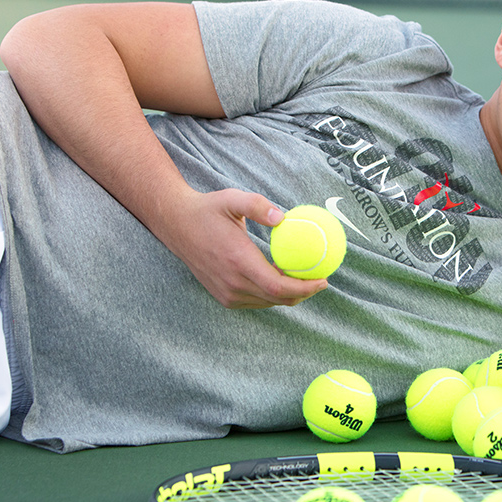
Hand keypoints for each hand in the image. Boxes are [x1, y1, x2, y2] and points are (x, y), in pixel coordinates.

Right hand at [159, 188, 328, 308]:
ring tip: (305, 279)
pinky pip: (256, 301)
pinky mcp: (224, 297)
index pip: (278, 286)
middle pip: (278, 299)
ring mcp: (227, 293)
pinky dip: (272, 294)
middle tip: (320, 278)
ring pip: (268, 303)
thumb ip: (258, 205)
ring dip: (289, 295)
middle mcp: (232, 283)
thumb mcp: (232, 198)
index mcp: (238, 262)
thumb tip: (284, 217)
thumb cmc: (208, 210)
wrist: (177, 225)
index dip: (305, 288)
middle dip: (304, 293)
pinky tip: (282, 279)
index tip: (324, 279)